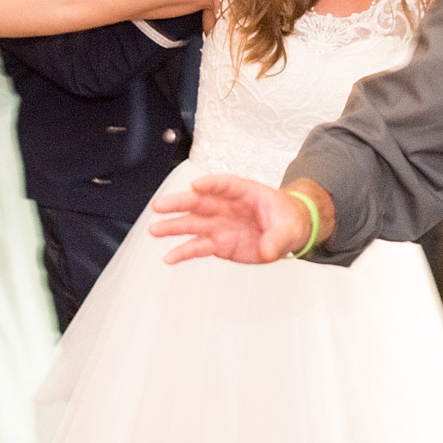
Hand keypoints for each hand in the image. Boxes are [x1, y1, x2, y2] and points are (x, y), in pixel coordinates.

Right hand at [148, 175, 311, 263]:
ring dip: (174, 227)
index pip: (225, 185)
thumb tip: (266, 250)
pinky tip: (169, 257)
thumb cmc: (286, 219)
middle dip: (180, 203)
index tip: (196, 185)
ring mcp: (219, 224)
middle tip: (161, 205)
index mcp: (245, 193)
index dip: (210, 184)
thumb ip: (276, 239)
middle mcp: (226, 206)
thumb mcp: (288, 228)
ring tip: (155, 230)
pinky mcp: (217, 243)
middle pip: (200, 201)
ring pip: (193, 223)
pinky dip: (183, 252)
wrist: (286, 232)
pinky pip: (197, 247)